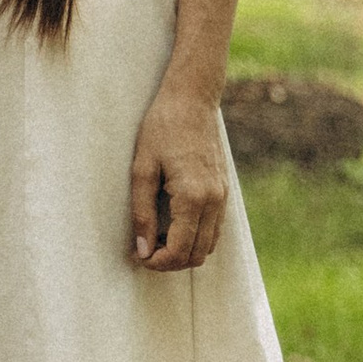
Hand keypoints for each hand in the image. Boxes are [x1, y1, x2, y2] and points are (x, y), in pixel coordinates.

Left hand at [131, 82, 228, 272]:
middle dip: (170, 261)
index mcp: (193, 197)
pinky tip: (172, 224)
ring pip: (209, 245)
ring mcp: (223, 196)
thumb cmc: (162, 128)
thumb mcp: (142, 169)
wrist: (192, 99)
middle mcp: (214, 201)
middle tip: (144, 250)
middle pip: (197, 255)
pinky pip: (214, 229)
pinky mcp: (224, 190)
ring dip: (184, 251)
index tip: (138, 256)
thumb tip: (142, 250)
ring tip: (156, 237)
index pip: (179, 251)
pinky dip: (196, 237)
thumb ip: (142, 213)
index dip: (157, 262)